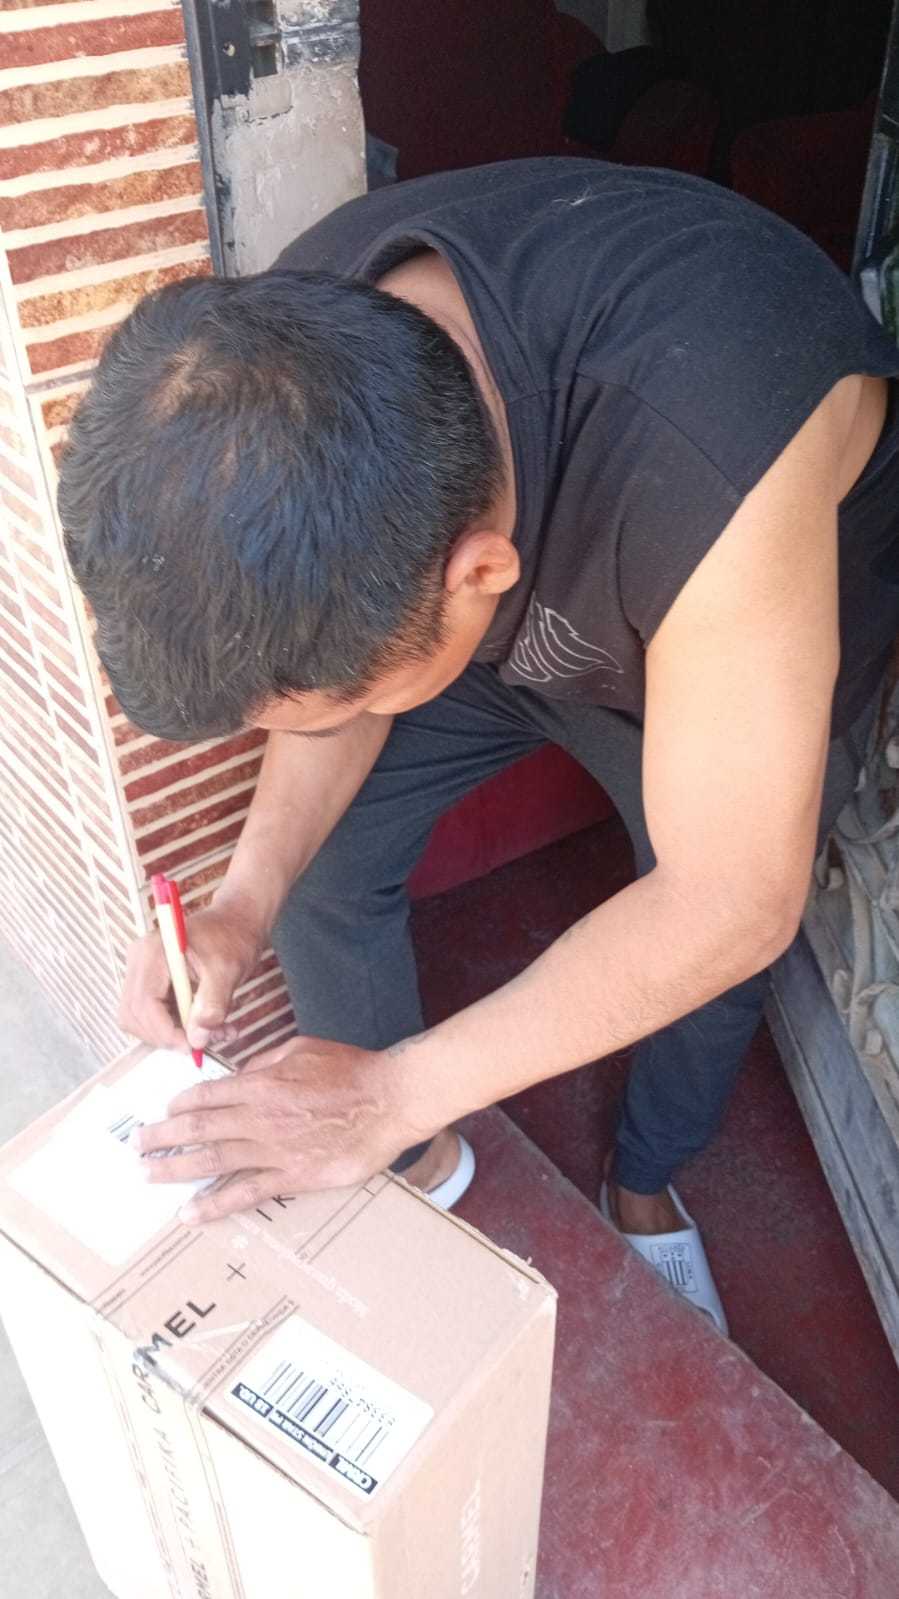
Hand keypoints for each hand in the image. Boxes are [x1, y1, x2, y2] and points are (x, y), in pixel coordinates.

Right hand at [118, 899, 264, 1053]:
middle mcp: (139, 961)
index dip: (164, 1033)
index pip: (143, 1004)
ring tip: (213, 1032)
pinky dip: (176, 1027)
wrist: (235, 921)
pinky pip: (153, 1014)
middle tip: (203, 1043)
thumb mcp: (228, 970)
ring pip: (141, 1019)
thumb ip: (212, 1004)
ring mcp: (142, 971)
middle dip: (167, 1036)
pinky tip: (206, 1025)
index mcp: (154, 952)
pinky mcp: (150, 981)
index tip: (192, 1047)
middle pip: (134, 1016)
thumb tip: (197, 1038)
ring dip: (174, 1035)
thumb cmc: (232, 937)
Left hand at [130, 1036, 435, 1221]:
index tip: (164, 1113)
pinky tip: (190, 1213)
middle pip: (199, 1127)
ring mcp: (274, 1149)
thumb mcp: (302, 1048)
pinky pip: (246, 1193)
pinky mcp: (293, 1176)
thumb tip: (244, 1071)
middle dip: (163, 1137)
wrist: (388, 1099)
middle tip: (138, 1145)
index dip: (180, 1105)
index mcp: (261, 1083)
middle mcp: (259, 1116)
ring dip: (176, 1168)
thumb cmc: (351, 1070)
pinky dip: (215, 1204)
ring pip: (213, 1160)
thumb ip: (267, 1060)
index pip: (207, 1095)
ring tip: (149, 1174)